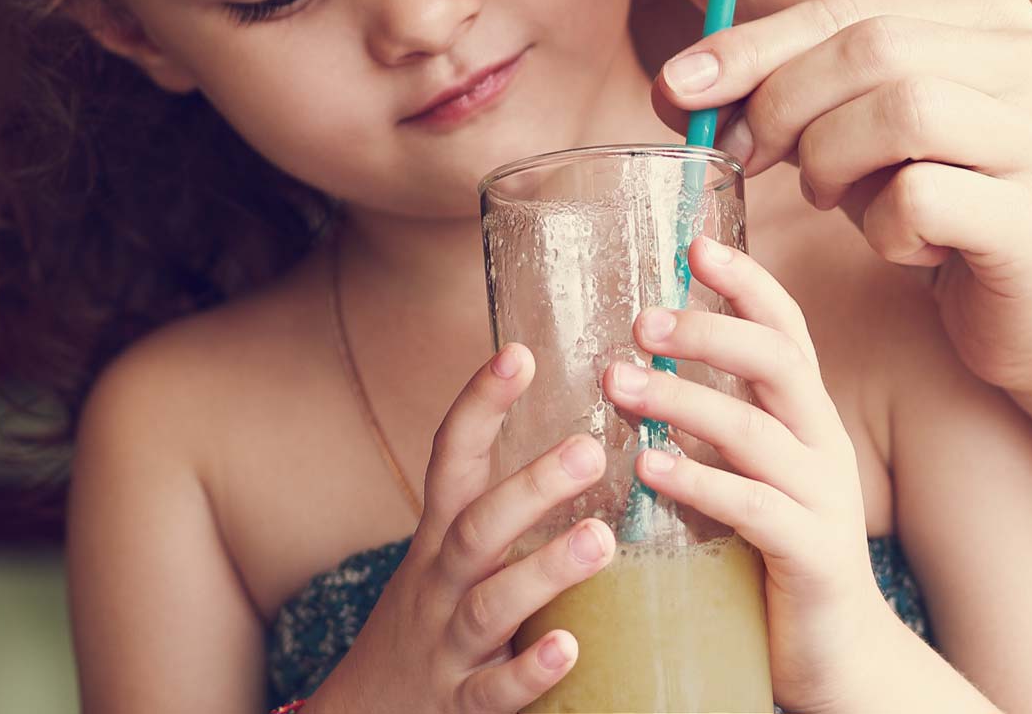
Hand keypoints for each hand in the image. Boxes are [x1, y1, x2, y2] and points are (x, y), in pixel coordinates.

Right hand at [312, 345, 612, 712]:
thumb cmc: (431, 617)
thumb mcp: (452, 552)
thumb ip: (506, 504)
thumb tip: (587, 433)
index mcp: (440, 536)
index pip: (451, 457)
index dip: (479, 403)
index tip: (518, 353)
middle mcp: (438, 582)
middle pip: (478, 526)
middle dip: (530, 486)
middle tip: (589, 450)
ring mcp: (446, 645)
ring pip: (490, 603)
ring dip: (544, 569)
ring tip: (600, 539)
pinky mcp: (459, 704)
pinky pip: (493, 690)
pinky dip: (527, 670)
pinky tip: (568, 648)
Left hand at [602, 236, 903, 711]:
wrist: (838, 660)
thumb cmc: (772, 559)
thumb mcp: (747, 476)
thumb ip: (710, 426)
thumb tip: (633, 366)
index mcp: (806, 418)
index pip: (786, 329)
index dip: (746, 282)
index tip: (694, 243)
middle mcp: (823, 445)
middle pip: (778, 362)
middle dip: (710, 331)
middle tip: (641, 320)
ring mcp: (825, 500)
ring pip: (757, 430)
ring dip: (683, 400)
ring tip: (617, 385)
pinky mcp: (814, 556)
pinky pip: (756, 507)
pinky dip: (701, 481)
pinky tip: (649, 466)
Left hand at [654, 0, 1031, 395]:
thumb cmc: (953, 218)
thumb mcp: (882, 135)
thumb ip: (808, 90)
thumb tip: (681, 83)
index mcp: (999, 19)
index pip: (850, 9)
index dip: (754, 44)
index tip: (678, 87)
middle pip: (873, 48)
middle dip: (783, 101)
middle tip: (743, 157)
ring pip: (901, 110)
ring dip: (833, 160)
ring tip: (834, 200)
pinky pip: (923, 199)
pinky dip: (885, 228)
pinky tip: (904, 248)